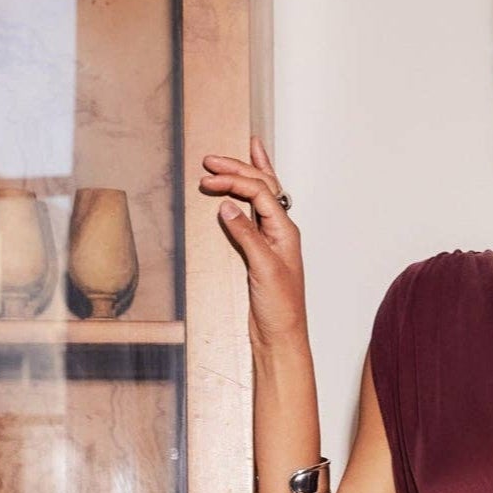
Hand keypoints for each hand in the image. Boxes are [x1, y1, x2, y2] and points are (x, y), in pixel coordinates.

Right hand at [198, 133, 304, 347]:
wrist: (281, 338)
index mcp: (285, 230)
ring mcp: (270, 240)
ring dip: (247, 174)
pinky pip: (253, 215)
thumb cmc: (280, 309)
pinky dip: (246, 197)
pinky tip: (240, 192)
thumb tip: (226, 205)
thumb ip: (246, 235)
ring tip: (238, 154)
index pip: (259, 192)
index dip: (233, 181)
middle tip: (211, 159)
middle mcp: (280, 231)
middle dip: (237, 169)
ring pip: (261, 197)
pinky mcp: (259, 252)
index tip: (207, 180)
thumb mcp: (263, 268)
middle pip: (261, 187)